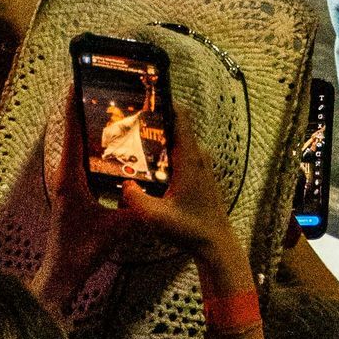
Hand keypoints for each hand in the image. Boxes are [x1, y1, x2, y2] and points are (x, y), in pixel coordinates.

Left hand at [33, 89, 129, 306]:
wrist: (63, 272)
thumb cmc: (82, 251)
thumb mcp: (116, 230)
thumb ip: (138, 211)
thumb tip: (163, 192)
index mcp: (70, 178)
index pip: (71, 135)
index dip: (72, 108)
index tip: (77, 83)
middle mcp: (65, 176)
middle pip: (72, 134)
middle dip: (84, 110)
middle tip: (103, 90)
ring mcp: (67, 183)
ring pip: (76, 147)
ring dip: (87, 127)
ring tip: (109, 110)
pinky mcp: (72, 191)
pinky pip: (81, 161)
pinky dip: (91, 146)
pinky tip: (110, 145)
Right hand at [120, 102, 243, 285]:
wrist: (216, 243)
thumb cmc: (190, 230)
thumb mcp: (155, 217)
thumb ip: (135, 199)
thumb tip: (122, 184)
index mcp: (189, 158)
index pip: (181, 115)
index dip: (164, 101)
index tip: (144, 95)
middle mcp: (198, 155)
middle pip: (175, 125)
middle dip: (153, 120)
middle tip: (128, 120)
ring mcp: (201, 164)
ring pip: (177, 139)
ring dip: (158, 138)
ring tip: (132, 140)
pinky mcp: (200, 173)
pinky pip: (181, 152)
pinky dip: (164, 151)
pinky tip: (146, 163)